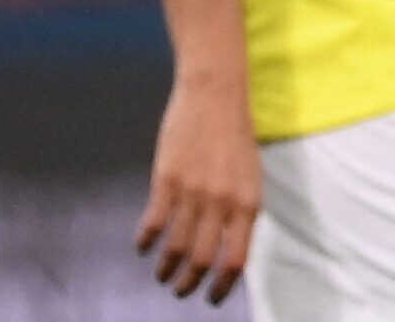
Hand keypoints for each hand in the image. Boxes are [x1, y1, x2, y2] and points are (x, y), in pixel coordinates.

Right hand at [136, 73, 260, 304]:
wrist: (215, 96)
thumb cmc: (236, 137)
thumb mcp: (251, 176)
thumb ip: (241, 211)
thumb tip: (230, 249)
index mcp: (249, 203)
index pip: (236, 259)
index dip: (223, 286)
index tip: (212, 298)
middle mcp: (222, 203)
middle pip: (203, 260)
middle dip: (189, 283)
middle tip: (180, 291)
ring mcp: (193, 193)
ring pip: (176, 247)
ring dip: (167, 268)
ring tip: (163, 276)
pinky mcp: (167, 181)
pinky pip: (153, 223)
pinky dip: (145, 242)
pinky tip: (143, 248)